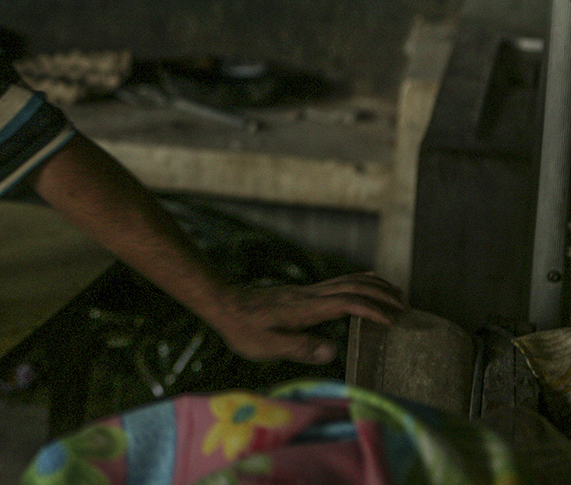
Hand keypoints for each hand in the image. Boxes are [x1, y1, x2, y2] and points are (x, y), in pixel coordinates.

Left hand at [205, 272, 405, 364]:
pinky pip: (338, 283)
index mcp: (305, 308)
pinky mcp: (302, 293)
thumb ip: (299, 347)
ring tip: (398, 295)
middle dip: (383, 294)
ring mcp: (306, 291)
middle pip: (353, 286)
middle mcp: (309, 295)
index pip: (347, 303)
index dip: (372, 310)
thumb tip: (332, 351)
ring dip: (374, 286)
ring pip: (347, 280)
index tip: (394, 321)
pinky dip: (359, 284)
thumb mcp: (266, 345)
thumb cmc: (242, 328)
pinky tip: (364, 289)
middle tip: (407, 308)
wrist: (223, 303)